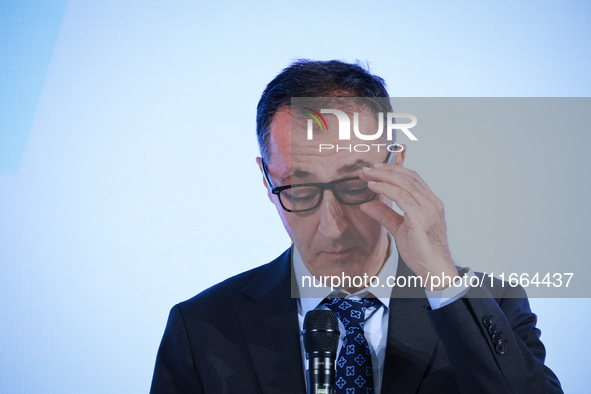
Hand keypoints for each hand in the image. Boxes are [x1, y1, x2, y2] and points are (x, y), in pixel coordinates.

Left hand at [359, 162, 458, 290]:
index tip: (374, 169)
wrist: (434, 270)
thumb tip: (366, 205)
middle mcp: (431, 202)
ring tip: (366, 174)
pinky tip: (373, 187)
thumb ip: (385, 215)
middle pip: (407, 176)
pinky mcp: (421, 217)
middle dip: (385, 170)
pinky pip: (402, 196)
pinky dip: (386, 188)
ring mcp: (429, 208)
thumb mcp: (398, 229)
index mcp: (429, 202)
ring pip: (404, 183)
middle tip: (365, 169)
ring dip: (382, 176)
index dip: (392, 170)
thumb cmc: (421, 252)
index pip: (412, 178)